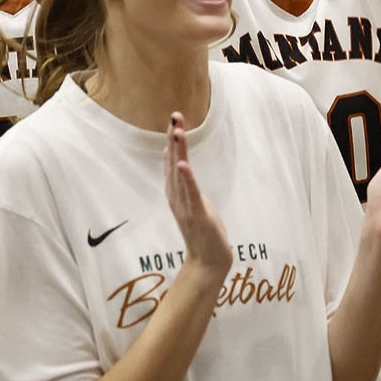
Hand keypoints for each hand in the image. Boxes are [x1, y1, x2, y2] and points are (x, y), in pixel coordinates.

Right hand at [165, 112, 232, 277]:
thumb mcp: (195, 204)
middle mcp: (178, 198)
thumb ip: (186, 187)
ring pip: (180, 175)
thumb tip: (180, 167)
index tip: (173, 121)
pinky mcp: (197, 215)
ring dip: (179, 153)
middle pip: (173, 164)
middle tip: (174, 116)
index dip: (173, 142)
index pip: (173, 164)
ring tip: (177, 132)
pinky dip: (187, 179)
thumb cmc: (203, 234)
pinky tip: (183, 164)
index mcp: (178, 195)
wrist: (208, 263)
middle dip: (174, 140)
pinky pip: (191, 194)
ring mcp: (186, 207)